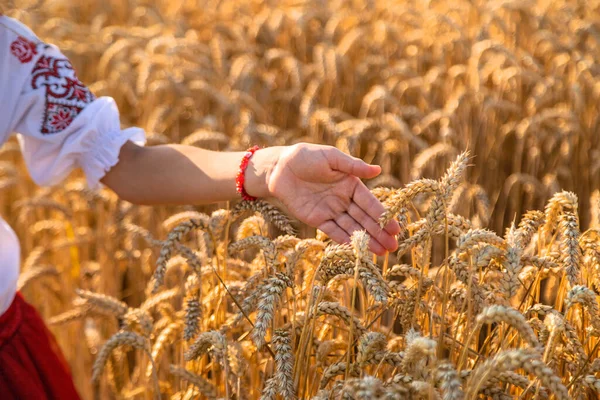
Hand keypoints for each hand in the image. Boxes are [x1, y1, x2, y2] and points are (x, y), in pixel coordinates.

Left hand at [250, 143, 399, 255]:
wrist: (279, 168)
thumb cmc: (306, 157)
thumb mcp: (331, 157)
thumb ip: (353, 166)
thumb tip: (378, 169)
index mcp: (351, 184)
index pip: (369, 203)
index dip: (382, 215)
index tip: (395, 228)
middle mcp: (344, 199)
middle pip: (364, 218)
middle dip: (379, 233)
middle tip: (393, 247)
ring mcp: (331, 210)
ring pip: (351, 228)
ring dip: (366, 240)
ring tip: (381, 253)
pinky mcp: (317, 219)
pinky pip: (333, 231)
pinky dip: (344, 240)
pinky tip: (356, 250)